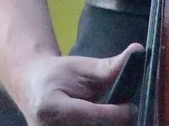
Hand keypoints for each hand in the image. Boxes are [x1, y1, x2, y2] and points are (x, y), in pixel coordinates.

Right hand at [18, 45, 139, 125]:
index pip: (99, 117)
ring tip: (100, 113)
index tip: (129, 105)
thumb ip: (110, 67)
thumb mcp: (81, 67)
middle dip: (114, 122)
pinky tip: (93, 120)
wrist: (29, 85)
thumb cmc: (57, 74)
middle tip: (116, 110)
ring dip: (105, 124)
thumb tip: (138, 50)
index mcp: (52, 107)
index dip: (121, 113)